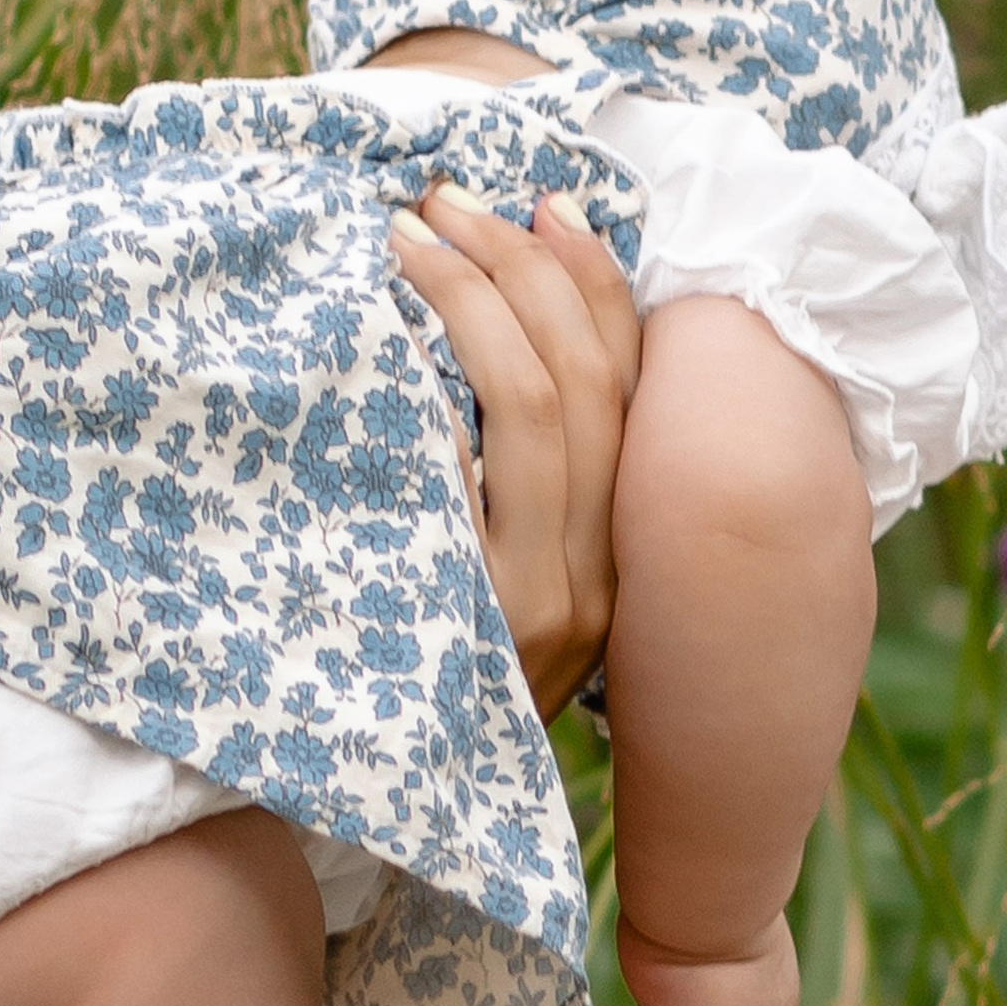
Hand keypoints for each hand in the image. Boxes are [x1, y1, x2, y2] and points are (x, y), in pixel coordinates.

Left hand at [390, 187, 639, 718]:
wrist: (371, 805)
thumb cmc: (416, 673)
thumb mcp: (491, 582)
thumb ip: (512, 486)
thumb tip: (488, 343)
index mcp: (620, 555)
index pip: (634, 388)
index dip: (595, 281)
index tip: (543, 201)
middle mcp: (602, 578)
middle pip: (593, 379)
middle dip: (522, 266)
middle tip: (444, 200)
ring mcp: (549, 601)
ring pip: (543, 405)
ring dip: (476, 298)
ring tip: (407, 236)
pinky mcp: (488, 616)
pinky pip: (482, 465)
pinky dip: (447, 374)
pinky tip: (396, 321)